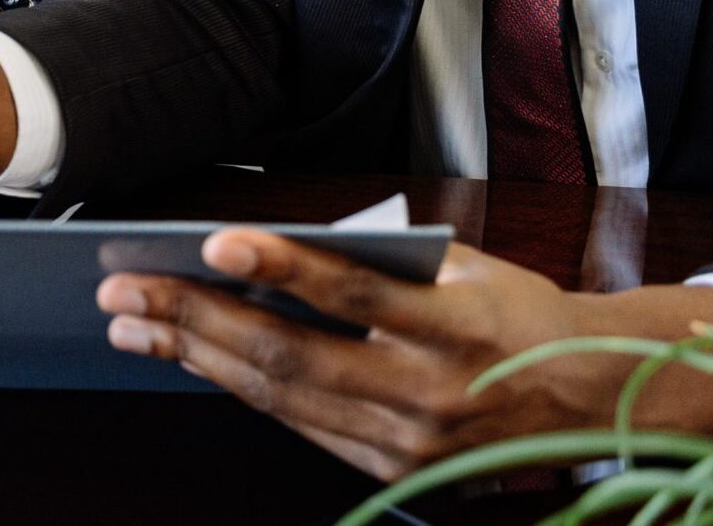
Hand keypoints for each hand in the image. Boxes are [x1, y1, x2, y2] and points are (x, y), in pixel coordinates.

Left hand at [96, 234, 712, 480]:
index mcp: (455, 329)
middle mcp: (427, 395)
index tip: (213, 241)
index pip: (352, 296)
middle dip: (196, 321)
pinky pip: (300, 424)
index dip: (282, 268)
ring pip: (282, 398)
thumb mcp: (466, 268)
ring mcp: (406, 444)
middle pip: (293, 356)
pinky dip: (240, 387)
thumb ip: (381, 263)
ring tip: (133, 323)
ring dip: (197, 357)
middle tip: (125, 289)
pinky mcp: (392, 470)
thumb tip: (279, 249)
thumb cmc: (517, 313)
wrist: (587, 399)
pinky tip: (192, 356)